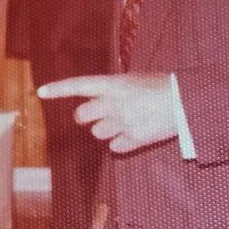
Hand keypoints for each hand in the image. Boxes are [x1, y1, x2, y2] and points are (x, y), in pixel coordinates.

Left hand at [36, 74, 176, 153]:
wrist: (187, 101)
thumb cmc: (162, 86)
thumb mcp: (134, 81)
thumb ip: (113, 90)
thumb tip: (97, 99)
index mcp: (114, 83)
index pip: (79, 85)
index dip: (58, 89)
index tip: (40, 92)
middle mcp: (114, 103)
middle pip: (82, 115)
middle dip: (85, 116)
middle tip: (95, 115)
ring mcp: (123, 122)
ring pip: (97, 133)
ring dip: (105, 129)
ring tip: (126, 121)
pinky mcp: (134, 139)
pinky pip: (115, 147)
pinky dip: (121, 143)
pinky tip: (135, 133)